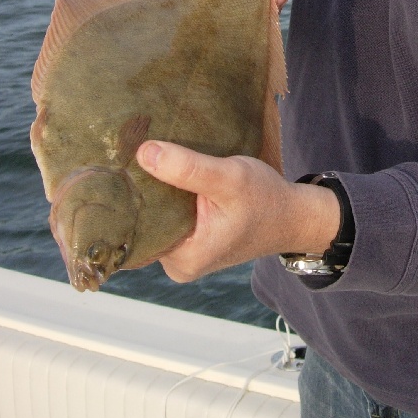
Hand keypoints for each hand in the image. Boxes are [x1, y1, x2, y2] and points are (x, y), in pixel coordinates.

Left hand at [136, 142, 340, 282]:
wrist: (294, 216)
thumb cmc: (267, 199)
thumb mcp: (229, 177)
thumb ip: (188, 168)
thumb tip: (144, 153)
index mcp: (182, 259)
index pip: (136, 226)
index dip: (129, 193)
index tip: (122, 162)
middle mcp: (177, 264)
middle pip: (143, 222)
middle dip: (142, 190)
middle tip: (135, 153)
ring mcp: (184, 255)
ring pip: (156, 218)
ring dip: (156, 191)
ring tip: (150, 160)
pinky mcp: (191, 242)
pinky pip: (169, 218)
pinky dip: (169, 196)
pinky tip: (168, 173)